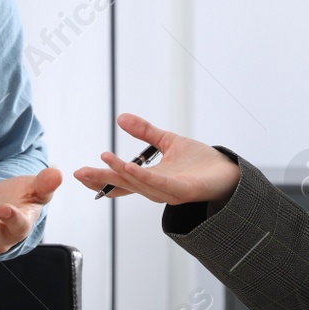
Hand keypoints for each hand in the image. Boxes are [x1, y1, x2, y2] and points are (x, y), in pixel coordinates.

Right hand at [71, 112, 241, 206]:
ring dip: (121, 173)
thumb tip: (121, 118)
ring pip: (139, 184)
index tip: (81, 174)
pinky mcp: (183, 190)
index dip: (102, 179)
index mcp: (151, 179)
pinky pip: (160, 183)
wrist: (229, 172)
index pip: (122, 181)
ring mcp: (169, 191)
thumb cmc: (200, 163)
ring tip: (105, 161)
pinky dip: (143, 177)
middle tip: (79, 173)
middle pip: (125, 184)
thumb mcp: (168, 142)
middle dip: (101, 179)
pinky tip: (131, 168)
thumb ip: (145, 132)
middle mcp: (156, 188)